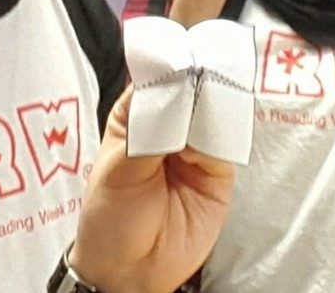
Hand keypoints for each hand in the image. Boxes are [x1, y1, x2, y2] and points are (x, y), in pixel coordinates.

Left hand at [69, 88, 235, 292]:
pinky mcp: (217, 172)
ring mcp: (195, 148)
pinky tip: (204, 147)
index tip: (179, 62)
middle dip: (194, 86)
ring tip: (201, 113)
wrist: (130, 272)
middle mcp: (167, 127)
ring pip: (211, 115)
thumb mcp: (118, 170)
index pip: (155, 81)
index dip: (167, 70)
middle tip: (197, 81)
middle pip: (189, 92)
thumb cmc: (109, 221)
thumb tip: (177, 97)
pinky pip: (225, 146)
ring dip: (209, 110)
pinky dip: (220, 139)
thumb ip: (148, 132)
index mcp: (135, 117)